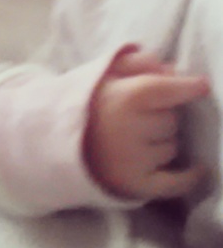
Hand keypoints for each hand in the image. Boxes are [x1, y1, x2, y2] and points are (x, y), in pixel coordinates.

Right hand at [85, 49, 208, 199]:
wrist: (47, 140)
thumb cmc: (80, 104)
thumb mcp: (101, 73)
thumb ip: (135, 63)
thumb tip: (173, 68)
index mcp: (126, 96)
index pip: (171, 89)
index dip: (189, 86)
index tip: (200, 85)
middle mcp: (133, 129)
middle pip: (172, 119)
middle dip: (161, 115)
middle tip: (135, 115)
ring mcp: (135, 160)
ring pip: (172, 147)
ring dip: (161, 141)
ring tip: (133, 138)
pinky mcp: (135, 185)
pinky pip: (175, 183)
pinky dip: (189, 177)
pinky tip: (198, 170)